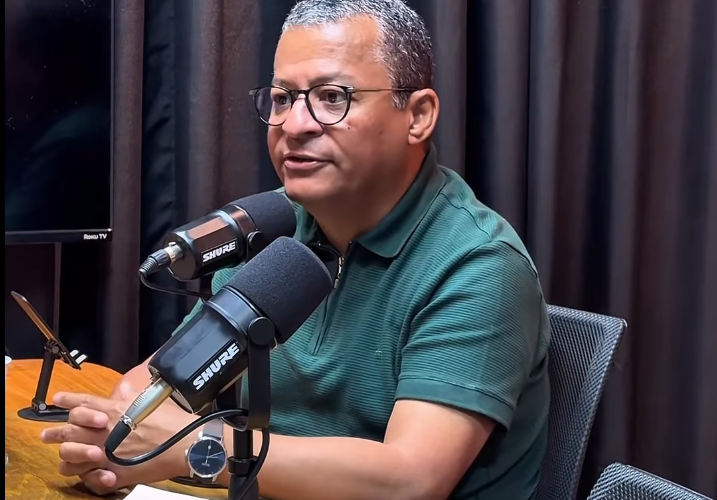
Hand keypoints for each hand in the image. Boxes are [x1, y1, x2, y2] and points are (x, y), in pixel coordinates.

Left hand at [40, 382, 195, 494]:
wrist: (186, 444)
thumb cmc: (173, 422)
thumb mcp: (152, 400)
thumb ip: (133, 395)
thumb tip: (123, 389)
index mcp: (114, 410)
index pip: (83, 402)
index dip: (68, 400)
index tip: (57, 399)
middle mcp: (104, 431)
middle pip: (69, 430)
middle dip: (54, 432)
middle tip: (46, 435)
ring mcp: (106, 454)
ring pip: (70, 457)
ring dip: (66, 457)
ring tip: (64, 458)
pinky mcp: (113, 474)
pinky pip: (88, 478)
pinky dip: (85, 476)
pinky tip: (86, 474)